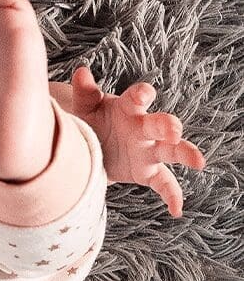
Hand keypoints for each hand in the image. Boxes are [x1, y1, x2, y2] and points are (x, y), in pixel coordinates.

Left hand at [68, 66, 205, 216]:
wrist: (90, 145)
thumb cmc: (92, 119)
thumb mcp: (86, 106)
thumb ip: (85, 91)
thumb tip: (81, 71)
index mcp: (128, 108)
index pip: (138, 98)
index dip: (142, 94)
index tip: (145, 94)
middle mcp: (143, 128)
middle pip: (159, 124)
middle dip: (168, 125)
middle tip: (173, 129)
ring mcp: (148, 151)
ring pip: (171, 152)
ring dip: (184, 154)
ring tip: (198, 161)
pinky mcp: (147, 172)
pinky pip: (165, 184)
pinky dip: (172, 196)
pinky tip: (176, 210)